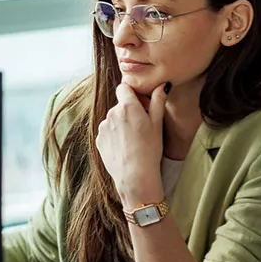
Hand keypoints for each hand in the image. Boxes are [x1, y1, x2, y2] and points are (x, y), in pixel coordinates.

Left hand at [96, 82, 170, 207]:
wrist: (134, 176)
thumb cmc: (149, 150)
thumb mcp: (157, 124)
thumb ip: (158, 101)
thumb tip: (161, 85)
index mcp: (127, 106)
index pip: (124, 87)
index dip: (133, 94)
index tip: (141, 104)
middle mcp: (112, 113)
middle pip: (120, 105)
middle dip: (129, 111)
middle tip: (141, 127)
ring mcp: (103, 127)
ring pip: (113, 119)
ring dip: (121, 124)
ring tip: (133, 140)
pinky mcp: (99, 139)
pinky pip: (108, 132)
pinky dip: (115, 136)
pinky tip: (125, 147)